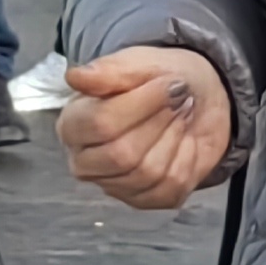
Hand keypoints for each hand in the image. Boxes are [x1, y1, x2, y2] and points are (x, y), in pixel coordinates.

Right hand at [56, 44, 231, 208]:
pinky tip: (185, 138)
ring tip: (180, 112)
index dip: (141, 104)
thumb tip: (75, 77)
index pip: (101, 124)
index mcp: (73, 124)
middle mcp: (85, 162)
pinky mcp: (144, 200)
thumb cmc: (153, 80)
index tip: (168, 82)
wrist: (192, 96)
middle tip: (178, 97)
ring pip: (148, 172)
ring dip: (174, 135)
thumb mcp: (134, 64)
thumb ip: (106, 71)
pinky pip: (171, 186)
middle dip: (159, 121)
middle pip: (122, 155)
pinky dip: (188, 156)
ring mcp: (113, 186)